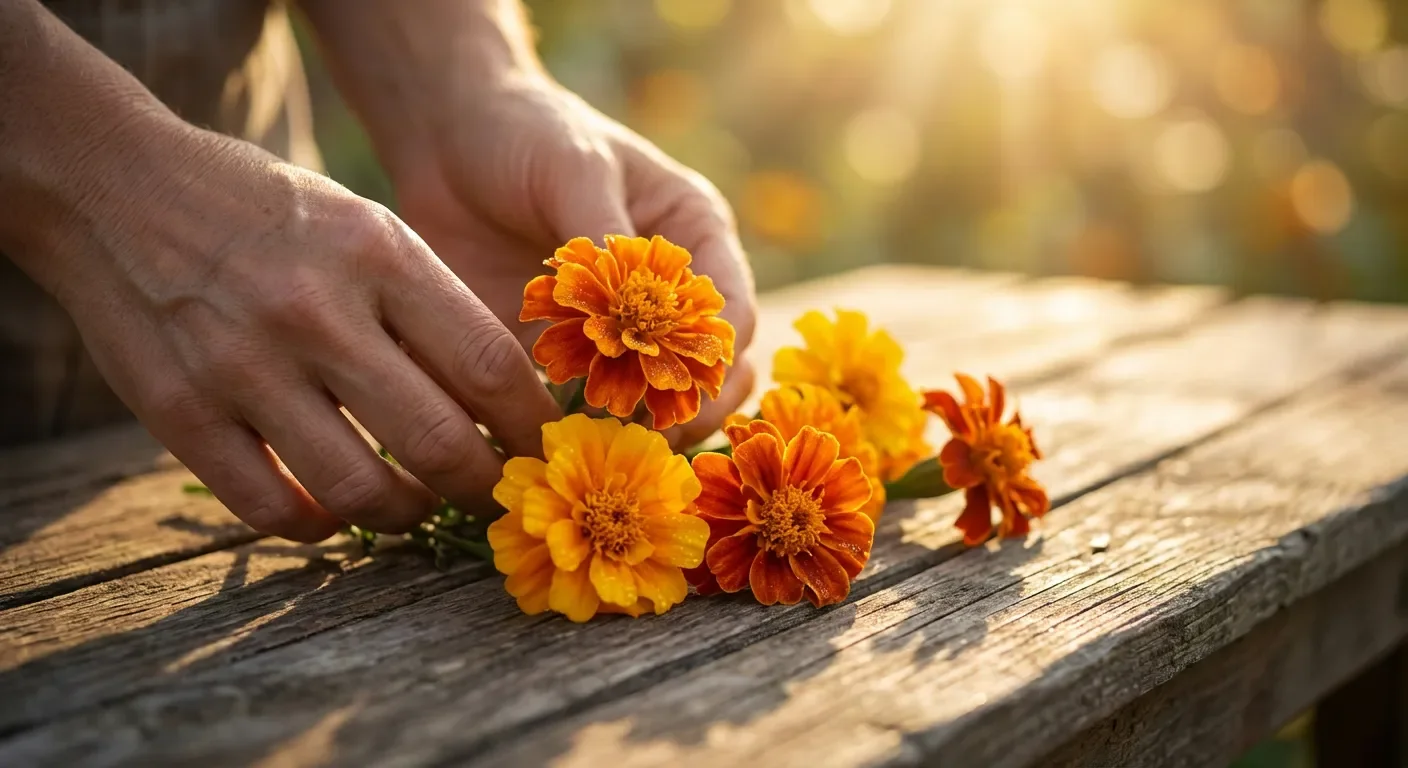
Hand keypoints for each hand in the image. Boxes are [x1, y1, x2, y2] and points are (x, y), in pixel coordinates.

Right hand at [40, 119, 559, 541]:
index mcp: (378, 255)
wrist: (117, 187)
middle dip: (483, 487)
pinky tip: (334, 510)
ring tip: (417, 506)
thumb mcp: (368, 227)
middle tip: (492, 496)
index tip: (543, 449)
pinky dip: (319, 525)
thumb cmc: (272, 214)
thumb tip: (504, 403)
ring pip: (360, 492)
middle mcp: (315, 311)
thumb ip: (432, 307)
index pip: (488, 365)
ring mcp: (242, 365)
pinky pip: (271, 508)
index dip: (530, 425)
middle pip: (438, 442)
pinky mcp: (180, 412)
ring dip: (407, 516)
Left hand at [389, 76, 757, 446]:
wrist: (447, 139)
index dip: (714, 362)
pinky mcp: (563, 355)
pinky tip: (554, 441)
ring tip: (600, 445)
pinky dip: (577, 429)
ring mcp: (616, 329)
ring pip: (655, 401)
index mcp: (694, 237)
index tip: (676, 392)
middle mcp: (666, 292)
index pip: (731, 316)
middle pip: (709, 373)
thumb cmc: (527, 132)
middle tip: (645, 439)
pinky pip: (584, 407)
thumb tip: (638, 316)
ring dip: (636, 429)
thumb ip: (609, 240)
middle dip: (687, 410)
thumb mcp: (575, 168)